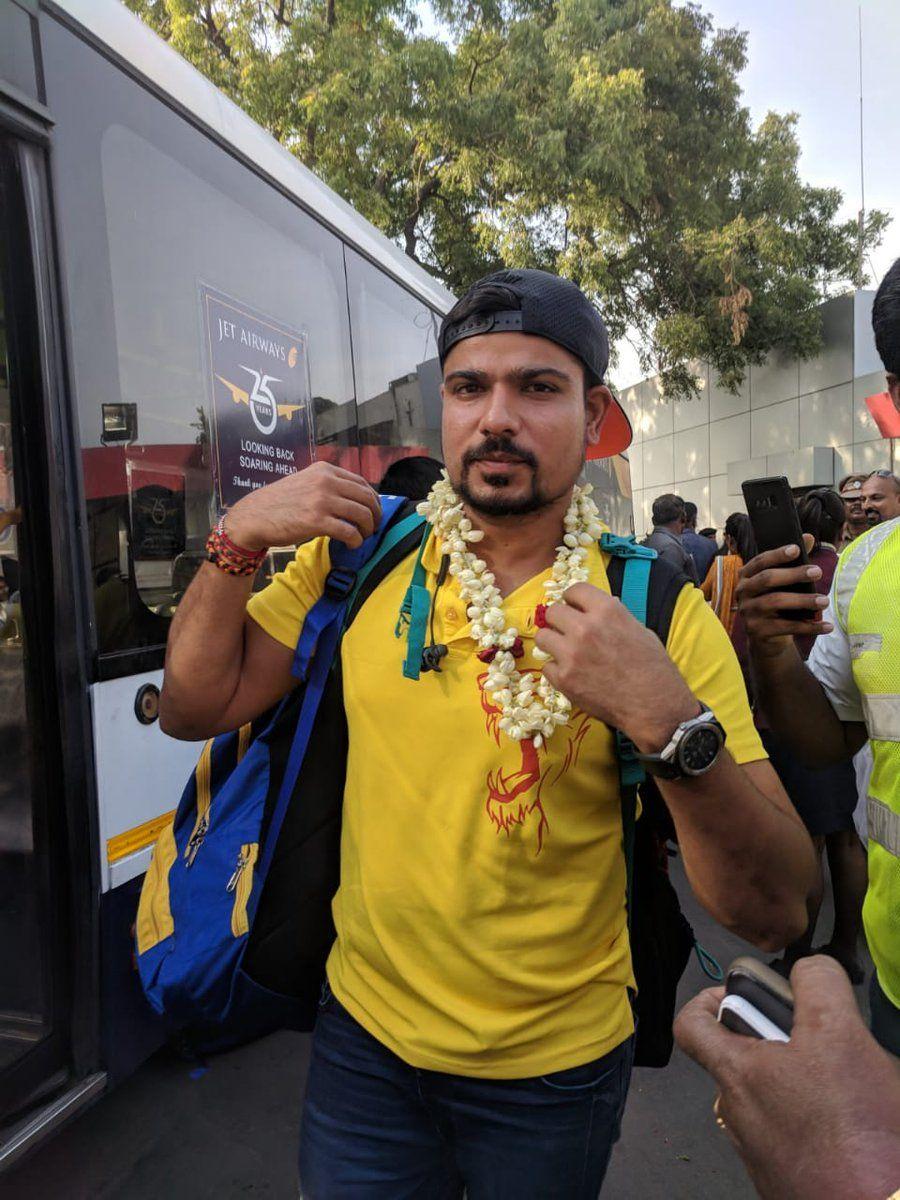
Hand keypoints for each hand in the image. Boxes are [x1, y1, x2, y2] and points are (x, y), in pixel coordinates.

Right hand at [223, 461, 380, 551]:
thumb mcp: (305, 482)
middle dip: (375, 516)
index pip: (362, 483)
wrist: (254, 517)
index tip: (373, 512)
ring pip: (362, 515)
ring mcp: (322, 500)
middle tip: (373, 528)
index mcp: (325, 470)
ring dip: (367, 530)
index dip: (373, 500)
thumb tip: (356, 500)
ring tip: (362, 538)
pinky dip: (356, 541)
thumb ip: (328, 485)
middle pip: (366, 498)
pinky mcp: (317, 521)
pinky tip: (352, 545)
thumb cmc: (280, 503)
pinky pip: (349, 532)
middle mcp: (326, 481)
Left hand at [535, 582, 697, 750]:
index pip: (574, 590)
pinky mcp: (563, 679)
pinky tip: (572, 676)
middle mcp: (585, 628)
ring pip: (542, 637)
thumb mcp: (639, 630)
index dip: (572, 599)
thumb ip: (613, 617)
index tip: (573, 607)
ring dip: (552, 643)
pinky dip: (557, 671)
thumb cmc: (654, 668)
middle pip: (552, 612)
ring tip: (565, 653)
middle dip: (559, 621)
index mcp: (607, 611)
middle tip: (567, 631)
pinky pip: (547, 666)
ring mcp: (571, 654)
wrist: (654, 706)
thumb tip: (595, 612)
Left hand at [675, 957, 899, 1199]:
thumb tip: (810, 973)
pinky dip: (802, 1120)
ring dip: (791, 1083)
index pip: (692, 1022)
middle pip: (736, 1056)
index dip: (710, 1000)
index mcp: (741, 1071)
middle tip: (821, 1041)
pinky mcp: (773, 1179)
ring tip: (844, 1089)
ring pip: (762, 1096)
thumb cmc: (867, 1139)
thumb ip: (820, 990)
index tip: (744, 996)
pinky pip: (778, 1132)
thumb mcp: (848, 1040)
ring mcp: (753, 1148)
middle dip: (775, 1042)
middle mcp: (737, 1109)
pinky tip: (843, 1126)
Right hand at [736, 535, 831, 659]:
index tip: (797, 549)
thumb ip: (793, 561)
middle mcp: (743, 592)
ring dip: (803, 601)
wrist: (766, 639)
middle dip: (793, 574)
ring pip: (775, 602)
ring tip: (825, 601)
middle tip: (818, 572)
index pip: (760, 561)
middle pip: (767, 579)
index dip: (777, 554)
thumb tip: (808, 537)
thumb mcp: (783, 582)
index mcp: (747, 576)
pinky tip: (826, 626)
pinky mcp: (756, 631)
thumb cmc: (776, 602)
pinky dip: (808, 627)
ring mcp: (748, 612)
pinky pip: (786, 627)